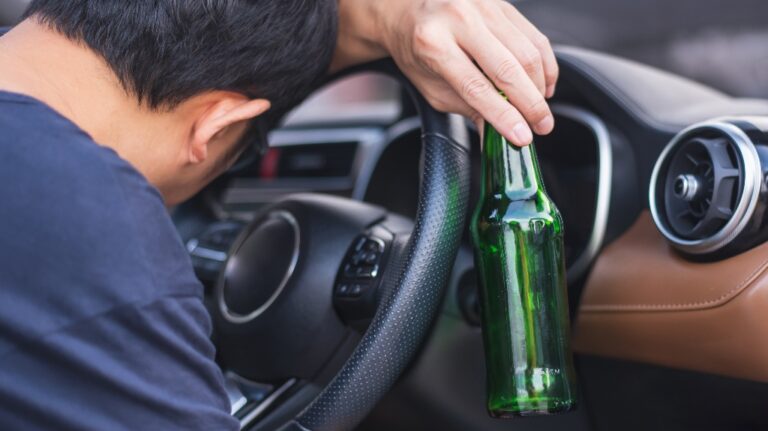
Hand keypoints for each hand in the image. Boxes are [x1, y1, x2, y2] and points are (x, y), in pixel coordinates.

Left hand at [333, 0, 557, 145]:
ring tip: (540, 109)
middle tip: (542, 127)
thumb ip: (467, 110)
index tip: (522, 137)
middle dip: (531, 104)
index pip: (476, 88)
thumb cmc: (417, 52)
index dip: (504, 116)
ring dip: (539, 87)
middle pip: (508, 69)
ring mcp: (483, 6)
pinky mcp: (502, 3)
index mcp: (433, 44)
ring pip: (527, 52)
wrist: (407, 11)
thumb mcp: (432, 88)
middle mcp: (459, 18)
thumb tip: (497, 138)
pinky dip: (544, 65)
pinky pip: (535, 37)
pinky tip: (543, 85)